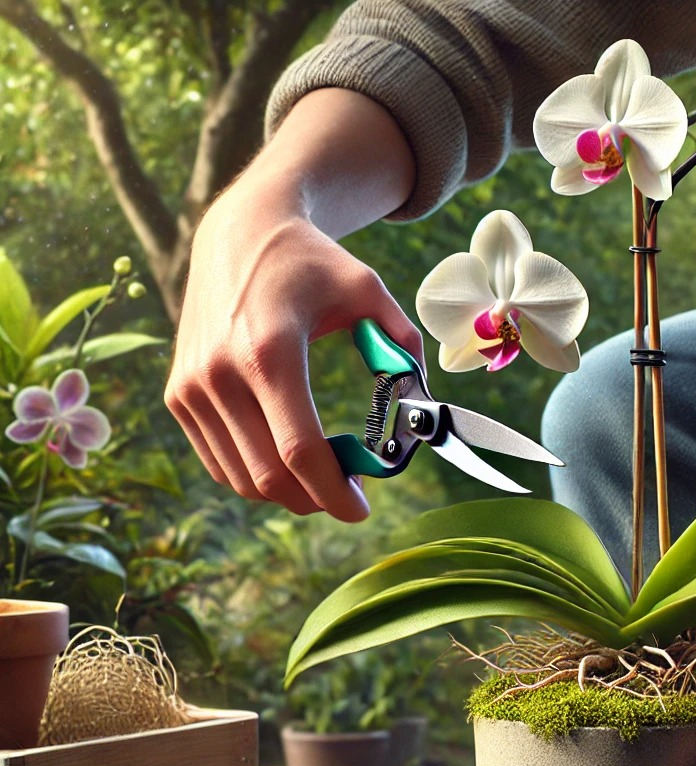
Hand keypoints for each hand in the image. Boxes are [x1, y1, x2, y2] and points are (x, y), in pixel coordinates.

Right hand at [164, 89, 417, 518]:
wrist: (238, 231)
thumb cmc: (311, 263)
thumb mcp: (369, 291)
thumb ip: (402, 347)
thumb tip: (423, 406)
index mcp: (269, 350)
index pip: (299, 450)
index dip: (333, 493)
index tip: (361, 510)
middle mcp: (219, 373)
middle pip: (269, 476)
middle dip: (315, 499)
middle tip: (348, 492)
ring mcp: (191, 387)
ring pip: (241, 479)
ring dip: (287, 493)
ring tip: (322, 474)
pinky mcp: (178, 395)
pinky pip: (220, 463)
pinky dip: (256, 475)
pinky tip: (287, 459)